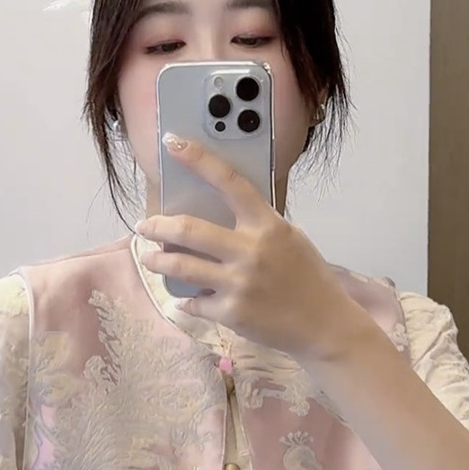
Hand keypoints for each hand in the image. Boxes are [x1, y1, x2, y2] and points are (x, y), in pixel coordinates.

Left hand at [136, 134, 364, 361]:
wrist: (323, 326)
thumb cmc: (308, 278)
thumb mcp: (289, 239)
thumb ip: (258, 225)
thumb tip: (220, 214)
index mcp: (267, 225)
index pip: (229, 182)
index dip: (198, 159)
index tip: (172, 143)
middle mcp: (250, 251)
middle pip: (189, 230)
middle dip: (157, 226)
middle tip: (145, 226)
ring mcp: (238, 283)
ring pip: (181, 266)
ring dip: (156, 260)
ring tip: (149, 258)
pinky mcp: (230, 313)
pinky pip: (194, 302)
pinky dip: (187, 300)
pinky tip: (186, 299)